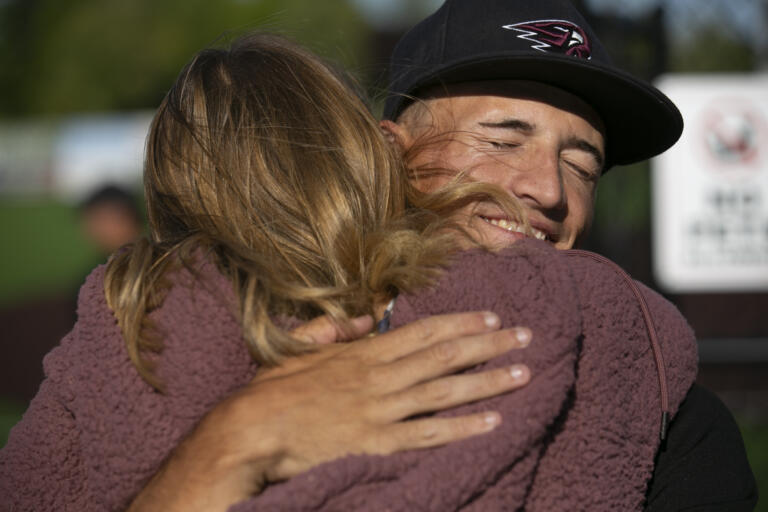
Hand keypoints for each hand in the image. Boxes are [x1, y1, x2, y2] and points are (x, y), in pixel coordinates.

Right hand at [129, 311, 530, 511]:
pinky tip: (493, 421)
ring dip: (486, 381)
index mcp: (363, 352)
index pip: (423, 331)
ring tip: (521, 373)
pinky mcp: (380, 444)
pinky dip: (463, 428)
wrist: (255, 431)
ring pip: (445, 392)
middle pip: (444, 356)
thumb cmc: (274, 390)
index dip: (461, 322)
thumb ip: (332, 329)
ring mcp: (383, 411)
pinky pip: (429, 435)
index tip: (491, 315)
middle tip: (525, 336)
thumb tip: (360, 318)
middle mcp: (381, 377)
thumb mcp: (300, 348)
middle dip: (488, 344)